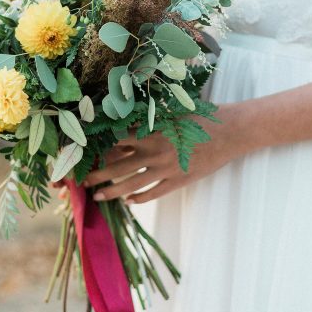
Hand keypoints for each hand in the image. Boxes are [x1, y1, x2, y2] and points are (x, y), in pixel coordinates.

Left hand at [82, 104, 249, 203]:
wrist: (231, 130)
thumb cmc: (201, 115)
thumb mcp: (172, 110)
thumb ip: (148, 117)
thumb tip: (124, 119)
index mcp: (151, 130)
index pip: (116, 141)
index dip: (98, 148)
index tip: (82, 153)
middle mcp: (155, 151)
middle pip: (118, 166)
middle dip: (97, 174)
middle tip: (81, 181)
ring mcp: (167, 168)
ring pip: (133, 183)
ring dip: (113, 191)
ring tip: (98, 196)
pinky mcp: (180, 180)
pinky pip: (155, 192)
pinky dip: (140, 198)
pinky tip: (130, 201)